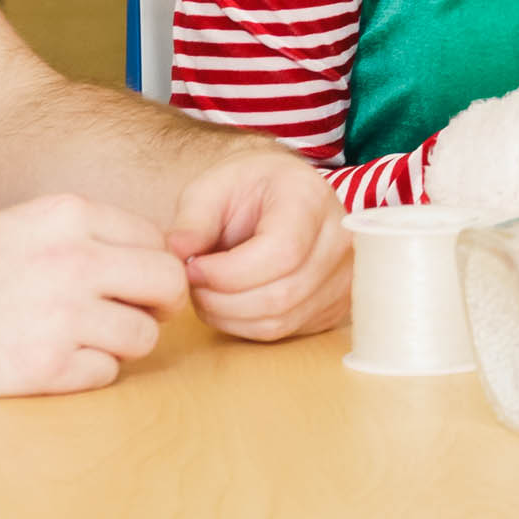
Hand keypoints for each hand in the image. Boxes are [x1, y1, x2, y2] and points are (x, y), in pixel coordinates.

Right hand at [0, 192, 185, 396]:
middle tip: (135, 316)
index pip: (157, 241)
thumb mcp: (27, 225)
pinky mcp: (44, 367)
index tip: (131, 285)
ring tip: (79, 339)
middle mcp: (71, 260)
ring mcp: (60, 316)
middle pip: (167, 285)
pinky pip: (106, 374)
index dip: (149, 267)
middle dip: (159, 305)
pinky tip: (51, 361)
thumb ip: (90, 234)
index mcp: (68, 215)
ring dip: (121, 344)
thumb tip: (166, 258)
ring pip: (143, 336)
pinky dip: (86, 373)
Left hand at [168, 140, 347, 341]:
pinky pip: (283, 331)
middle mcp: (339, 239)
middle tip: (193, 283)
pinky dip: (244, 325)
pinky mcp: (332, 305)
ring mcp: (342, 277)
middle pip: (282, 295)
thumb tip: (176, 252)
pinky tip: (228, 301)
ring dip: (229, 316)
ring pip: (280, 321)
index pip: (282, 253)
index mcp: (311, 199)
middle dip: (222, 299)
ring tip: (207, 291)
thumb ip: (193, 219)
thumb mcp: (212, 187)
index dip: (229, 272)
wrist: (282, 194)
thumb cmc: (247, 188)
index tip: (193, 267)